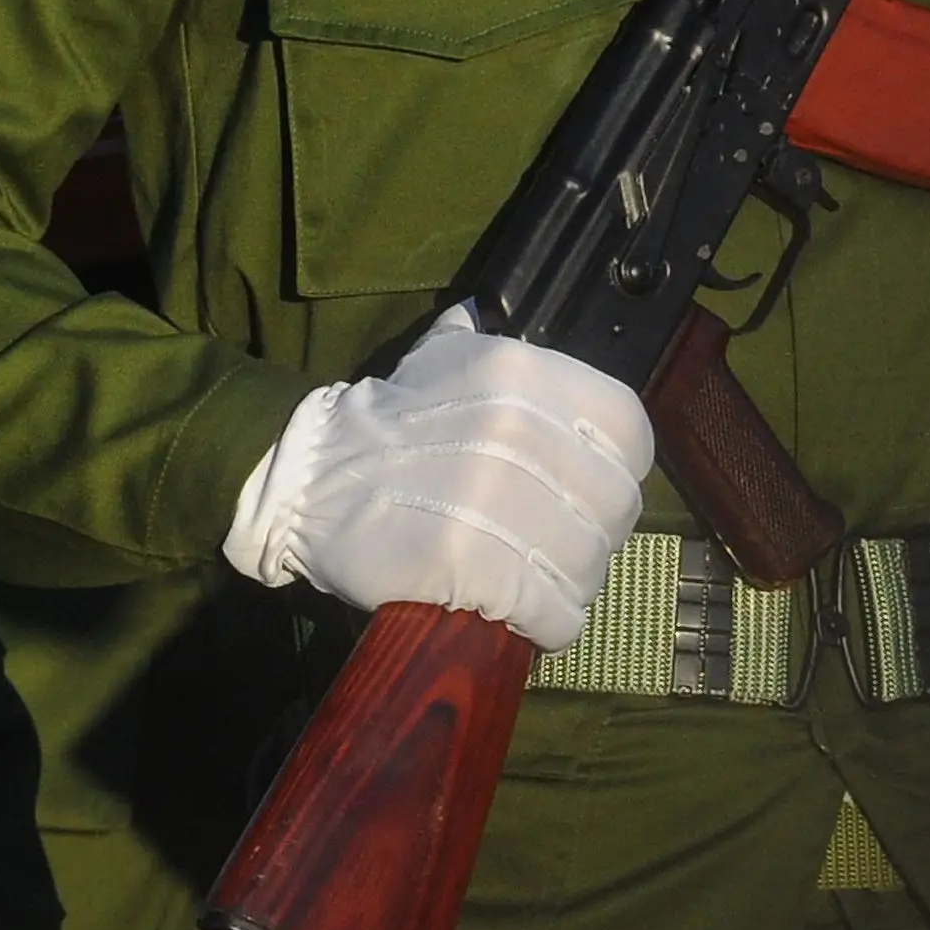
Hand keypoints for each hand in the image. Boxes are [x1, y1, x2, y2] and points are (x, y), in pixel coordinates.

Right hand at [220, 309, 651, 650]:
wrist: (301, 482)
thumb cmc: (377, 427)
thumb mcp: (433, 359)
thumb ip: (481, 338)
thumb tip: (504, 305)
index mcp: (521, 375)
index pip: (628, 433)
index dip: (615, 470)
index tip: (585, 492)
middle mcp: (519, 430)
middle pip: (612, 508)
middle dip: (590, 536)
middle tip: (549, 546)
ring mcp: (499, 501)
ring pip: (587, 564)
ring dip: (565, 584)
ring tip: (527, 581)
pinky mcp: (477, 567)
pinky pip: (553, 612)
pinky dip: (544, 624)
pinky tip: (518, 616)